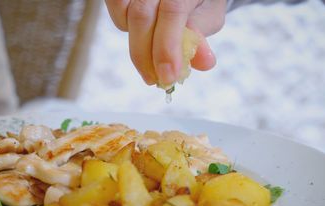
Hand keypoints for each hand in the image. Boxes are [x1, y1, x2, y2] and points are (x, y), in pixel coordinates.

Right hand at [105, 0, 225, 85]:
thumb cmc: (200, 0)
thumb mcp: (209, 17)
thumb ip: (200, 38)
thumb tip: (204, 63)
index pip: (172, 11)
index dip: (167, 47)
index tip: (168, 77)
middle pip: (141, 15)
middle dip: (145, 55)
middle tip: (153, 79)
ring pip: (123, 11)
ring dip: (134, 41)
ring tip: (150, 54)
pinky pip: (116, 6)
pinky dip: (123, 24)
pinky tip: (140, 36)